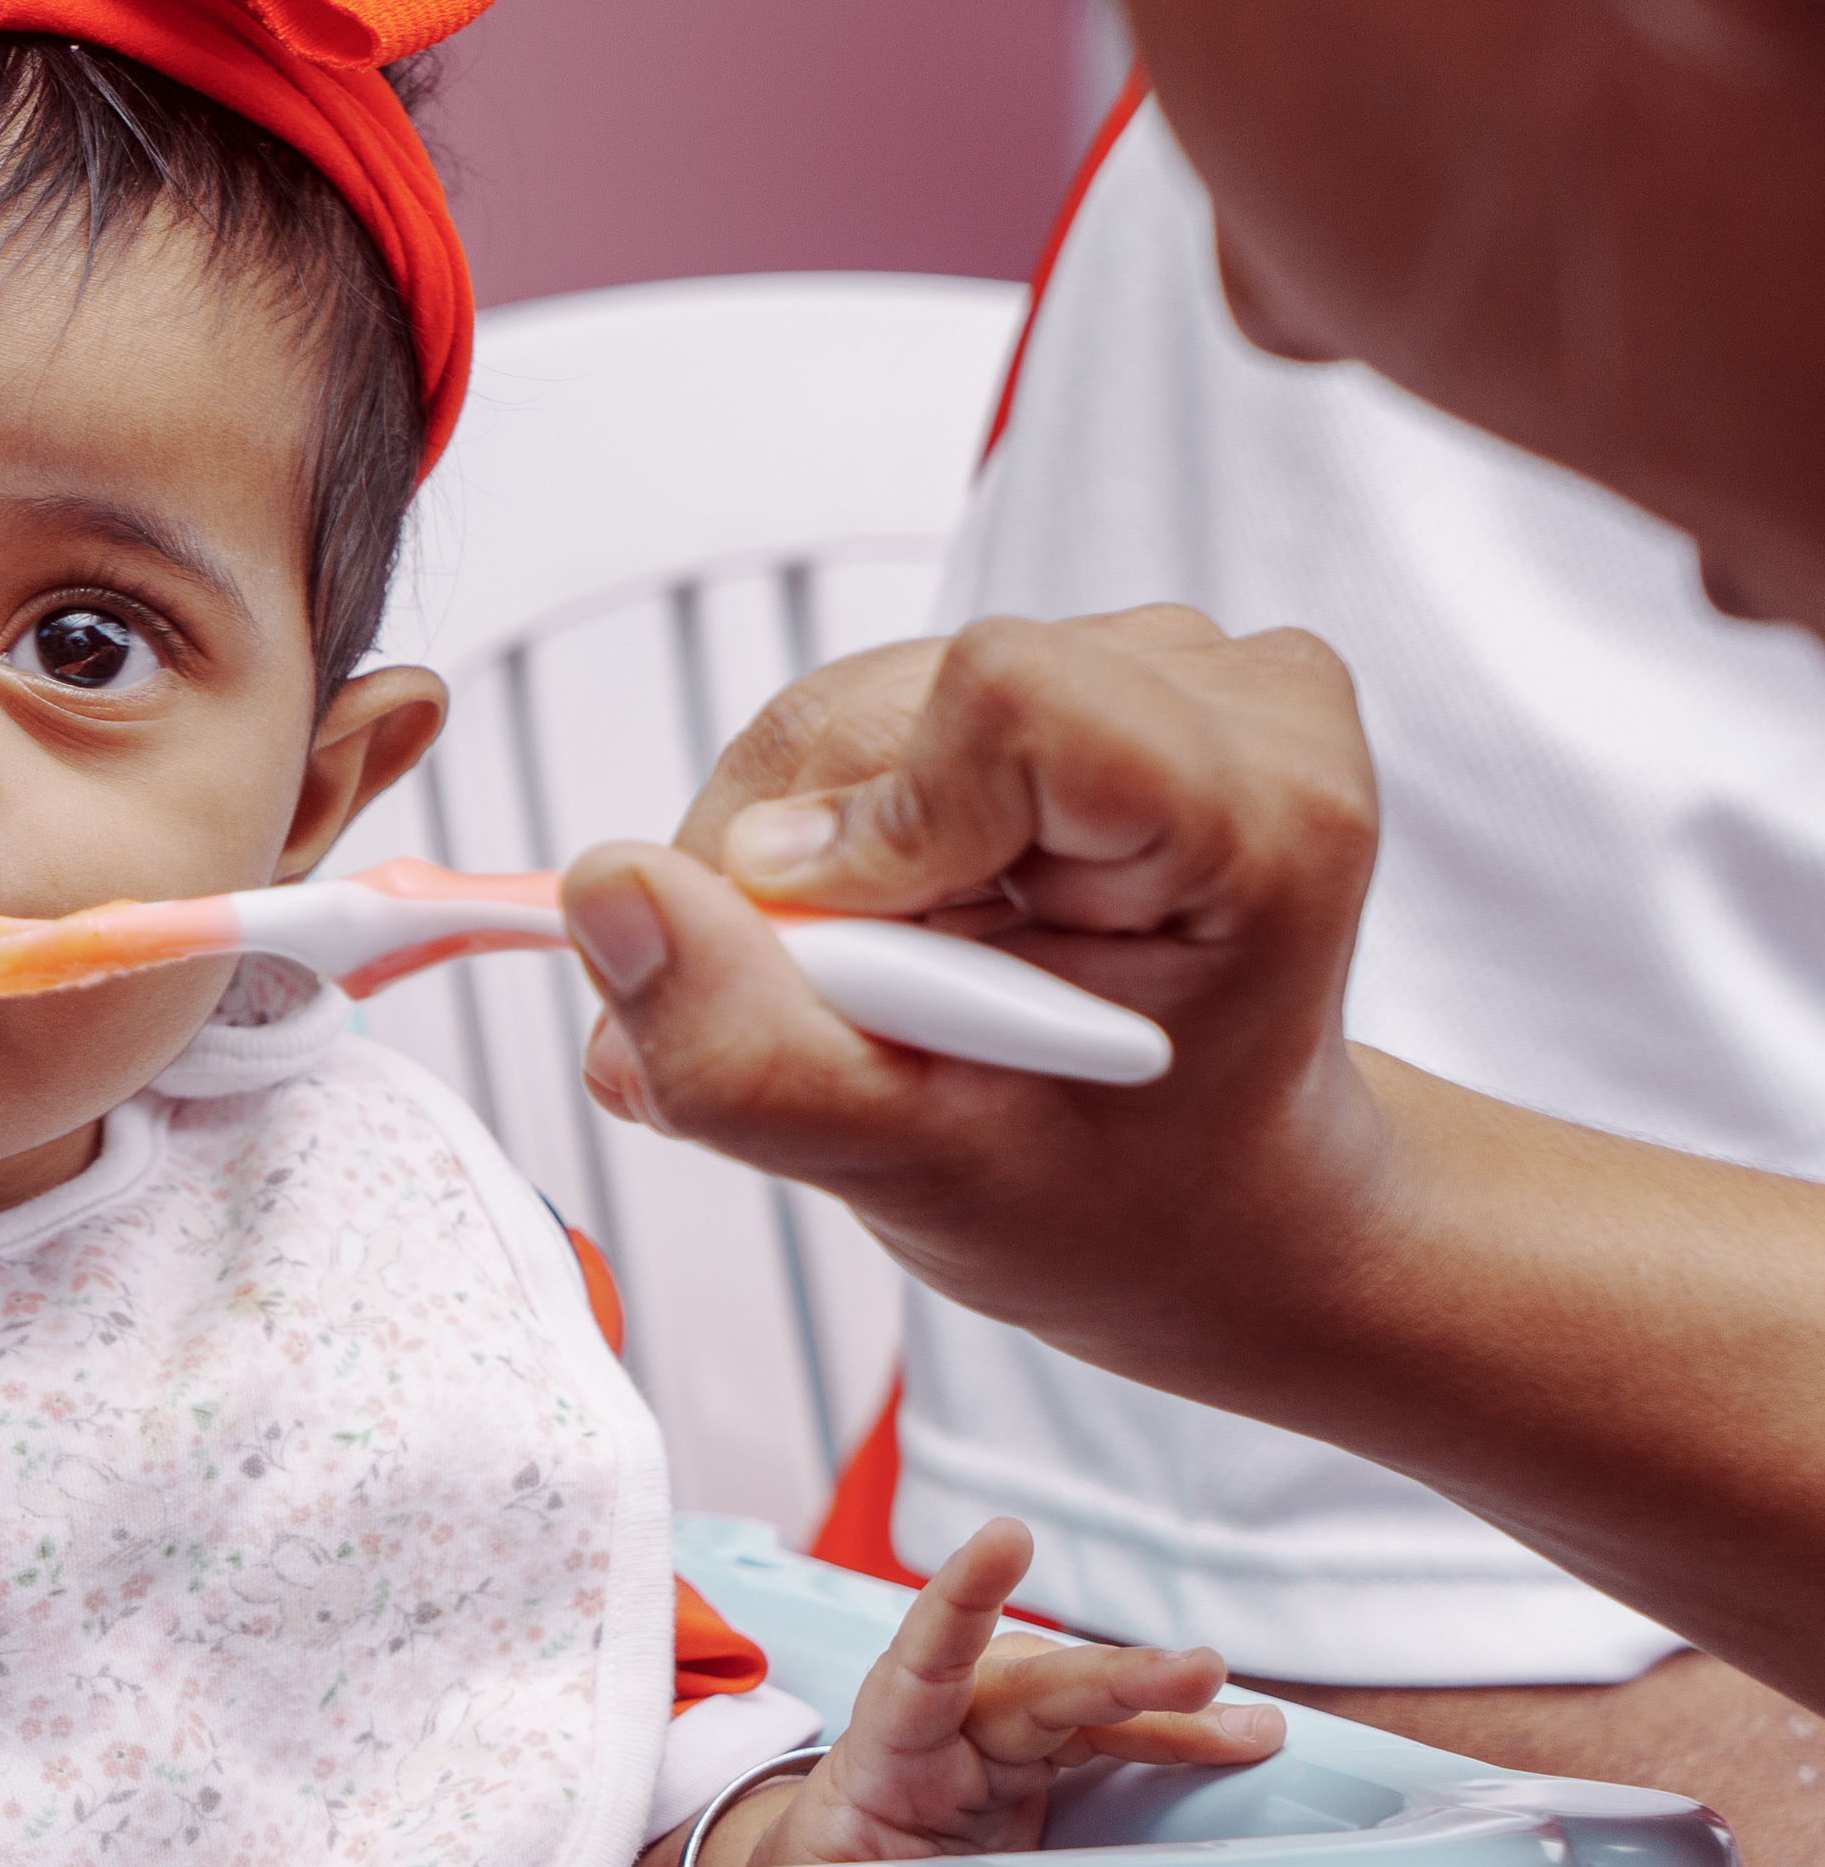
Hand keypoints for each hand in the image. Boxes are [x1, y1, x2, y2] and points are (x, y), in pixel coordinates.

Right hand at [557, 608, 1391, 1377]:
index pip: (1004, 698)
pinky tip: (908, 931)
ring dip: (806, 861)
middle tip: (855, 1016)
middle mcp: (1234, 702)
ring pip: (854, 703)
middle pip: (886, 703)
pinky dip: (836, 831)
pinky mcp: (1092, 666)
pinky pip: (874, 708)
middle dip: (798, 872)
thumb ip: (746, 1051)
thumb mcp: (920, 1177)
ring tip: (889, 988)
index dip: (875, 825)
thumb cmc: (1116, 1200)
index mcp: (1260, 819)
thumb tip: (605, 890)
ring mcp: (1167, 668)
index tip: (865, 969)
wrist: (1213, 1195)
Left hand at [737, 1519, 1282, 1866]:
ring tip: (1242, 1722)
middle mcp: (943, 1729)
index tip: (1006, 1540)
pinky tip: (1226, 1734)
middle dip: (1119, 1677)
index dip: (962, 1601)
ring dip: (1162, 1708)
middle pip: (1037, 1685)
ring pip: (1084, 1707)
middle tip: (1200, 1675)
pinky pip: (1101, 1737)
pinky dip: (1165, 1737)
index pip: (921, 1665)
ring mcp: (992, 1743)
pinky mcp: (1031, 1767)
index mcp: (883, 1755)